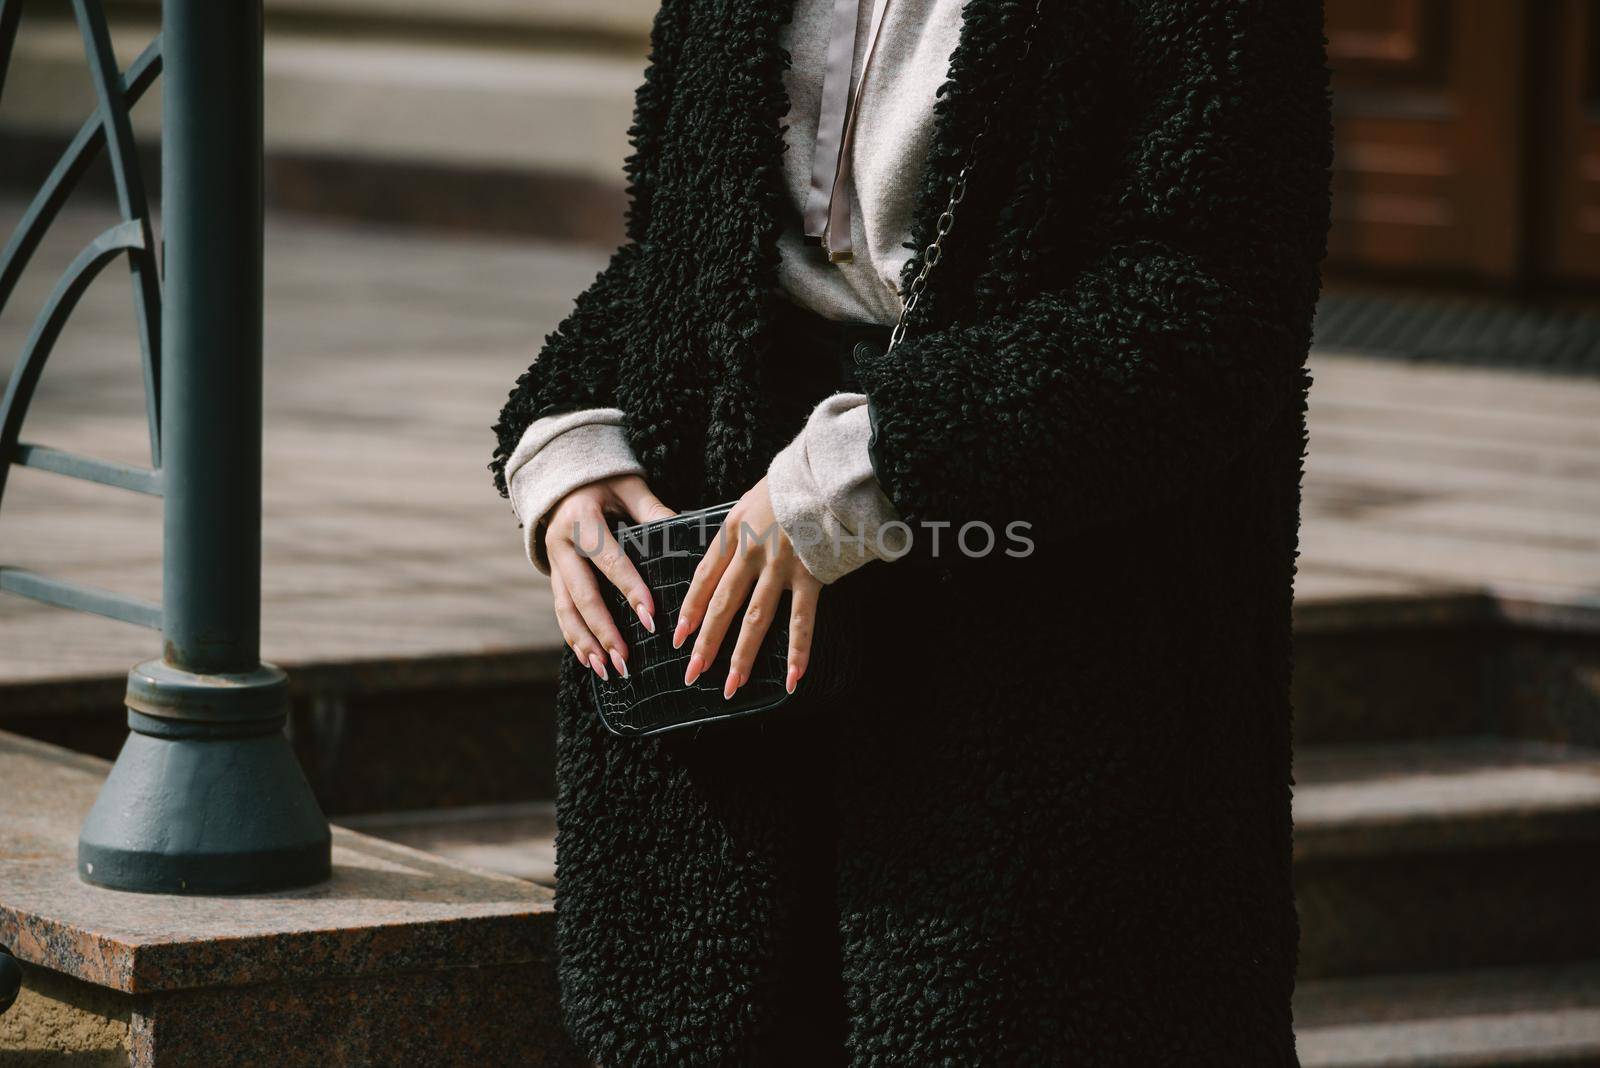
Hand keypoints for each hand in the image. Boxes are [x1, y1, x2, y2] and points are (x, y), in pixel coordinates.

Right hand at [543, 474, 674, 679]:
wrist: (563, 479)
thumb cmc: (604, 482)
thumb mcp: (629, 486)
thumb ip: (652, 510)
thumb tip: (684, 532)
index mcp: (581, 519)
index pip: (608, 560)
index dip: (629, 589)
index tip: (650, 617)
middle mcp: (560, 544)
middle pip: (581, 594)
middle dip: (603, 630)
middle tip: (624, 659)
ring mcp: (553, 563)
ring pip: (566, 609)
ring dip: (585, 642)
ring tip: (606, 669)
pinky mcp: (554, 576)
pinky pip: (561, 611)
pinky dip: (574, 638)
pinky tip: (590, 661)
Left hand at [673, 476, 820, 698]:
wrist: (829, 472)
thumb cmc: (793, 483)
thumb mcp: (753, 499)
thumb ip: (741, 530)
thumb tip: (732, 554)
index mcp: (732, 531)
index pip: (703, 578)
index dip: (690, 610)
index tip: (678, 637)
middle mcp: (749, 552)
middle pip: (721, 605)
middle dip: (705, 642)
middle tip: (692, 673)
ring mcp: (779, 566)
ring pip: (754, 619)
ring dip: (741, 656)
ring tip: (731, 686)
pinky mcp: (810, 575)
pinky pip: (802, 620)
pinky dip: (797, 651)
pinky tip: (791, 678)